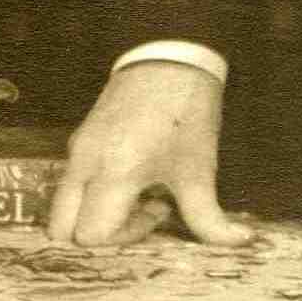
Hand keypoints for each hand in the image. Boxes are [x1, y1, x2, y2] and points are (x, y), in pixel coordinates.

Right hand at [46, 61, 246, 249]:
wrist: (169, 57)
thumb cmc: (185, 113)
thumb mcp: (200, 170)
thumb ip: (210, 218)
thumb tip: (239, 243)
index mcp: (114, 172)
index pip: (90, 234)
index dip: (122, 238)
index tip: (157, 213)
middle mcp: (85, 163)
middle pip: (62, 228)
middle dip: (97, 236)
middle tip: (136, 216)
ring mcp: (76, 150)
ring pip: (63, 207)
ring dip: (93, 216)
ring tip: (135, 197)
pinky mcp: (79, 141)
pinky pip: (71, 184)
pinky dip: (92, 197)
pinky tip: (131, 180)